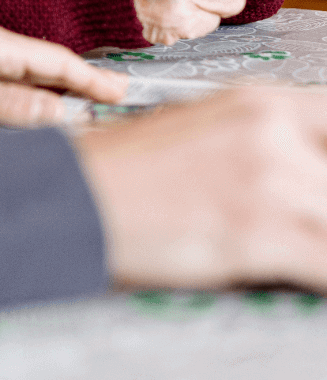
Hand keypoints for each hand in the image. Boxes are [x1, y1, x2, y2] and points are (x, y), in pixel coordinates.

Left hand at [0, 24, 127, 125]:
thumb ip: (8, 104)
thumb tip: (59, 116)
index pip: (55, 61)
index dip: (89, 77)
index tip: (120, 92)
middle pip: (49, 68)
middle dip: (84, 82)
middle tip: (117, 99)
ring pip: (34, 79)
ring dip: (63, 92)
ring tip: (92, 107)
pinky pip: (15, 89)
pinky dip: (38, 100)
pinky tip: (46, 113)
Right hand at [76, 88, 326, 292]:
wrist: (77, 195)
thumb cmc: (126, 171)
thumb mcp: (203, 130)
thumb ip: (263, 143)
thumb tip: (308, 170)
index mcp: (259, 102)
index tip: (320, 185)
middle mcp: (270, 132)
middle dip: (316, 213)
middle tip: (288, 223)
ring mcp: (268, 180)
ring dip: (314, 244)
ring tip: (283, 250)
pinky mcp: (260, 232)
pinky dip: (320, 278)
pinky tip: (301, 277)